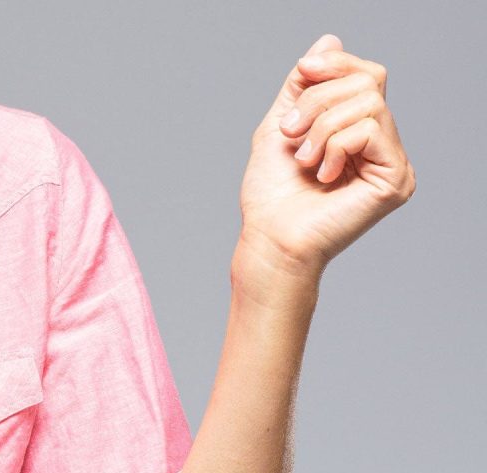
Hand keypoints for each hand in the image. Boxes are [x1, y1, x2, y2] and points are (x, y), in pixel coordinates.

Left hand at [237, 32, 415, 276]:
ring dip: (323, 125)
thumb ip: (305, 84)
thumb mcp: (281, 124)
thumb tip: (332, 38)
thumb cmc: (271, 196)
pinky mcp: (396, 180)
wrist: (270, 239)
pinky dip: (337, 145)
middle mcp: (382, 147)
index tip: (302, 72)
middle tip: (292, 133)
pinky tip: (324, 175)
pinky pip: (371, 128)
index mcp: (359, 134)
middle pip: (368, 81)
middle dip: (320, 99)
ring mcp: (393, 164)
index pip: (365, 75)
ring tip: (305, 159)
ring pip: (368, 102)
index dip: (334, 65)